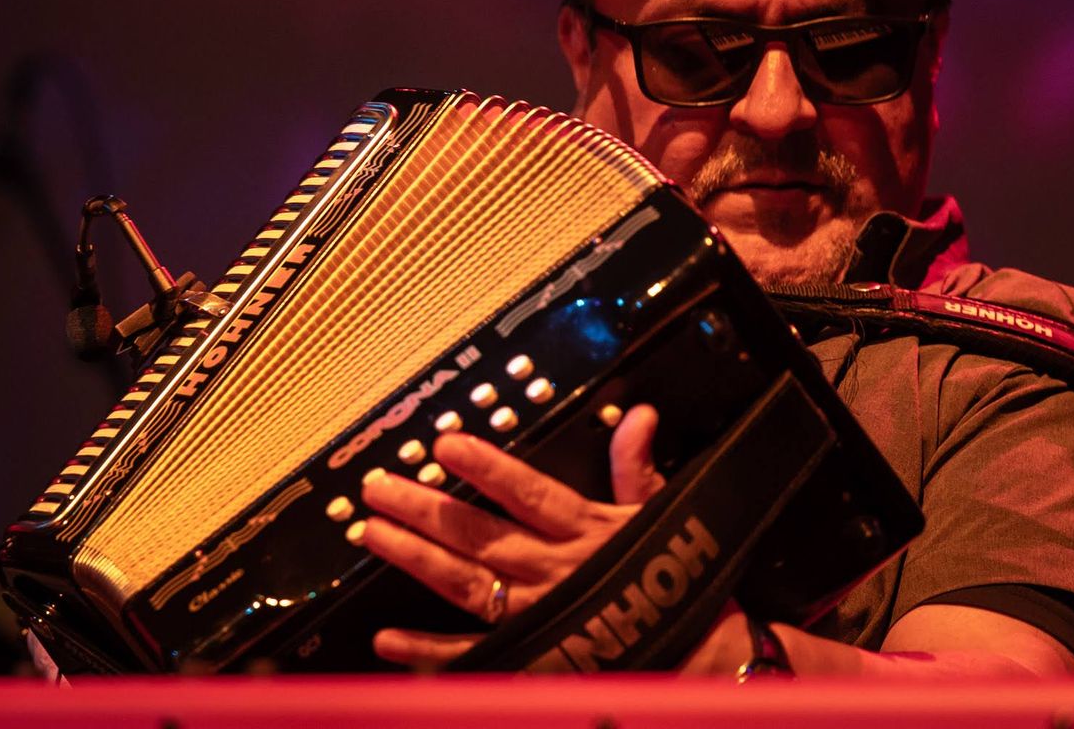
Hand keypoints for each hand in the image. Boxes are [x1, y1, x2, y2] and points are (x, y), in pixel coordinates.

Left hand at [360, 403, 665, 668]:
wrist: (699, 658)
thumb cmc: (675, 577)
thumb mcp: (659, 515)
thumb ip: (636, 467)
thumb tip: (639, 416)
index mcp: (586, 531)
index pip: (527, 494)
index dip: (486, 469)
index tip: (445, 445)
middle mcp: (555, 572)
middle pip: (480, 536)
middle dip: (425, 509)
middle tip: (380, 486)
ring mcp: (537, 615)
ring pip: (466, 584)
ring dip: (417, 559)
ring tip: (374, 533)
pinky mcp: (530, 656)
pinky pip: (472, 655)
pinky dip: (429, 651)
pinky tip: (387, 638)